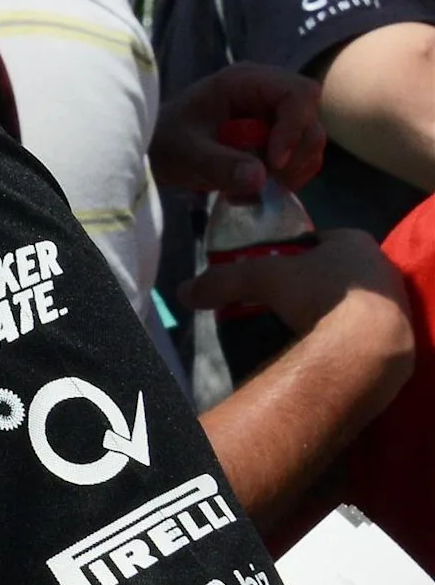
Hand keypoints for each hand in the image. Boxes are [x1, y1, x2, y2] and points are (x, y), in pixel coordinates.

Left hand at [154, 64, 325, 196]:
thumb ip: (218, 164)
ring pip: (310, 142)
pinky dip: (287, 177)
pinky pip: (301, 157)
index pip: (297, 94)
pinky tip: (256, 188)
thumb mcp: (186, 152)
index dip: (294, 129)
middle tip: (269, 181)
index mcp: (245, 81)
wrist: (159, 151)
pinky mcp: (278, 137)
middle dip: (296, 155)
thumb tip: (259, 178)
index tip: (274, 163)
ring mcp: (275, 115)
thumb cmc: (166, 140)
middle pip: (310, 120)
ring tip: (255, 188)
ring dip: (292, 170)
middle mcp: (267, 93)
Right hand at [183, 228, 413, 342]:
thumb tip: (183, 292)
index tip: (277, 270)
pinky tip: (326, 343)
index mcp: (354, 240)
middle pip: (337, 269)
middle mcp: (380, 265)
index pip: (320, 239)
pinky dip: (346, 332)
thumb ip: (223, 280)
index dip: (295, 252)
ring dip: (332, 308)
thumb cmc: (318, 295)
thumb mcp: (261, 279)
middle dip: (313, 282)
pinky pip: (366, 326)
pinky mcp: (401, 331)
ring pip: (355, 298)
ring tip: (303, 324)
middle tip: (286, 300)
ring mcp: (395, 299)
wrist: (367, 345)